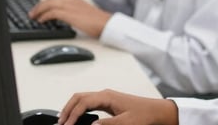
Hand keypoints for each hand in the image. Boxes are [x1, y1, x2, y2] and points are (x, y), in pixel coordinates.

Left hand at [29, 0, 111, 37]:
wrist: (106, 23)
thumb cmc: (98, 22)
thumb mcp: (83, 14)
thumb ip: (72, 13)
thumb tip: (64, 19)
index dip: (44, 4)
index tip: (39, 10)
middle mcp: (70, 0)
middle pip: (49, 0)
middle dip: (38, 7)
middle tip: (32, 14)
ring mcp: (69, 6)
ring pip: (48, 5)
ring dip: (38, 11)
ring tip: (33, 17)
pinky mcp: (68, 14)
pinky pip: (51, 13)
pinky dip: (44, 16)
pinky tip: (41, 21)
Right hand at [58, 90, 178, 124]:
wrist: (157, 111)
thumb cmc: (145, 114)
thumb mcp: (127, 122)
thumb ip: (108, 124)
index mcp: (107, 96)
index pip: (83, 102)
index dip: (72, 115)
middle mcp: (105, 94)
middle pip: (79, 97)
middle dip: (67, 109)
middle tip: (60, 123)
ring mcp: (106, 97)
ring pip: (83, 99)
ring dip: (72, 108)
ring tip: (65, 121)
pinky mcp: (109, 102)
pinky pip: (89, 103)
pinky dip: (80, 109)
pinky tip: (78, 118)